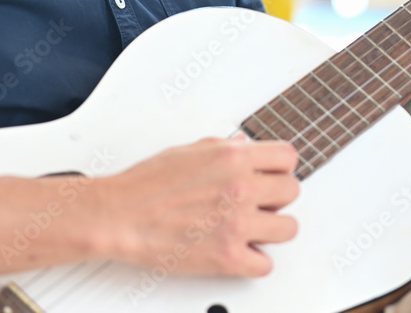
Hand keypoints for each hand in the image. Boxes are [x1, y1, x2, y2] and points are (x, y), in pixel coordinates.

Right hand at [97, 138, 299, 276]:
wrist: (117, 216)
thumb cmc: (145, 185)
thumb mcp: (189, 150)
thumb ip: (224, 147)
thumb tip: (244, 145)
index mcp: (233, 158)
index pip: (288, 158)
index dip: (280, 168)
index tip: (272, 177)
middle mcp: (241, 188)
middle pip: (292, 191)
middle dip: (277, 198)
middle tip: (259, 204)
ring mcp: (237, 224)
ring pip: (288, 228)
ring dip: (272, 230)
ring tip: (253, 229)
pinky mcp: (227, 257)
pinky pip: (265, 265)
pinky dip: (254, 262)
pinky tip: (240, 253)